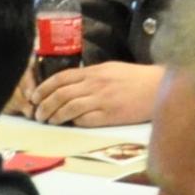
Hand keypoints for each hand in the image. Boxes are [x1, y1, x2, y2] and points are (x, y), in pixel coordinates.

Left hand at [32, 60, 163, 126]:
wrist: (160, 87)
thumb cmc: (137, 78)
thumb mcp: (111, 69)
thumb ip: (91, 76)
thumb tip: (71, 85)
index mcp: (94, 72)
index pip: (60, 78)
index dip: (43, 88)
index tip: (34, 97)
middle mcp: (95, 84)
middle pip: (60, 94)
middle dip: (44, 105)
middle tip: (37, 114)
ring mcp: (102, 100)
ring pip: (69, 108)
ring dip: (55, 116)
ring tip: (48, 122)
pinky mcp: (110, 115)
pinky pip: (85, 120)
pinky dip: (74, 123)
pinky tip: (69, 125)